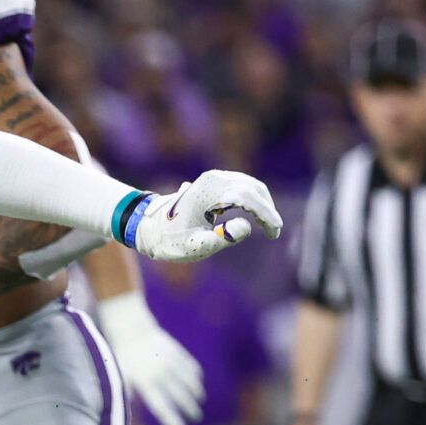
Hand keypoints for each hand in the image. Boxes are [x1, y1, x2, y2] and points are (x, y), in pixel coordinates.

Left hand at [93, 291, 203, 424]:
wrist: (131, 328)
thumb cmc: (122, 355)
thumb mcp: (121, 375)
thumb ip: (127, 393)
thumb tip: (125, 412)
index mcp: (145, 382)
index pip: (161, 407)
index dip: (172, 421)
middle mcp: (160, 373)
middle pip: (180, 396)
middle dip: (189, 408)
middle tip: (195, 417)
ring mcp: (170, 361)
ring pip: (188, 381)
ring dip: (196, 393)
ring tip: (199, 401)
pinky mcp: (176, 351)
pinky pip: (190, 366)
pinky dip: (195, 375)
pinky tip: (198, 382)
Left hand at [132, 170, 282, 262]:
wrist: (150, 227)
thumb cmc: (171, 240)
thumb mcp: (195, 246)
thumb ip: (222, 239)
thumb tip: (247, 226)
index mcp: (209, 190)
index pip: (247, 197)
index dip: (265, 214)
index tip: (275, 231)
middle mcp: (214, 178)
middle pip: (253, 189)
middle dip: (267, 210)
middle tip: (274, 233)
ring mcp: (215, 178)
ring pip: (251, 187)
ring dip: (263, 205)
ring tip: (268, 228)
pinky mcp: (216, 182)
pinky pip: (244, 188)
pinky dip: (254, 201)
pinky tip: (256, 217)